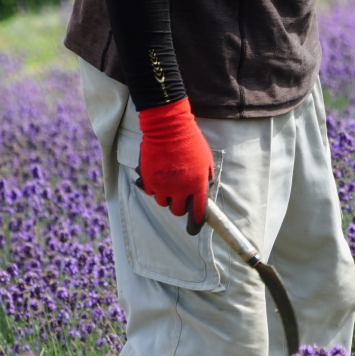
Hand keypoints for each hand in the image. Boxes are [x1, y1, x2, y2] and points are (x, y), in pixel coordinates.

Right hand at [135, 97, 212, 231]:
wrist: (168, 128)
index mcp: (197, 185)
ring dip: (167, 197)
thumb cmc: (190, 141)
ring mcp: (163, 186)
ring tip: (169, 183)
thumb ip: (206, 178)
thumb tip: (203, 192)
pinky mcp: (148, 181)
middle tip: (180, 197)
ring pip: (163, 203)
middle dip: (180, 206)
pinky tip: (159, 175)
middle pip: (178, 211)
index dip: (196, 222)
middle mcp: (180, 189)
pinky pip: (152, 192)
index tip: (194, 227)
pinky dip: (155, 188)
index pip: (198, 212)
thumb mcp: (206, 160)